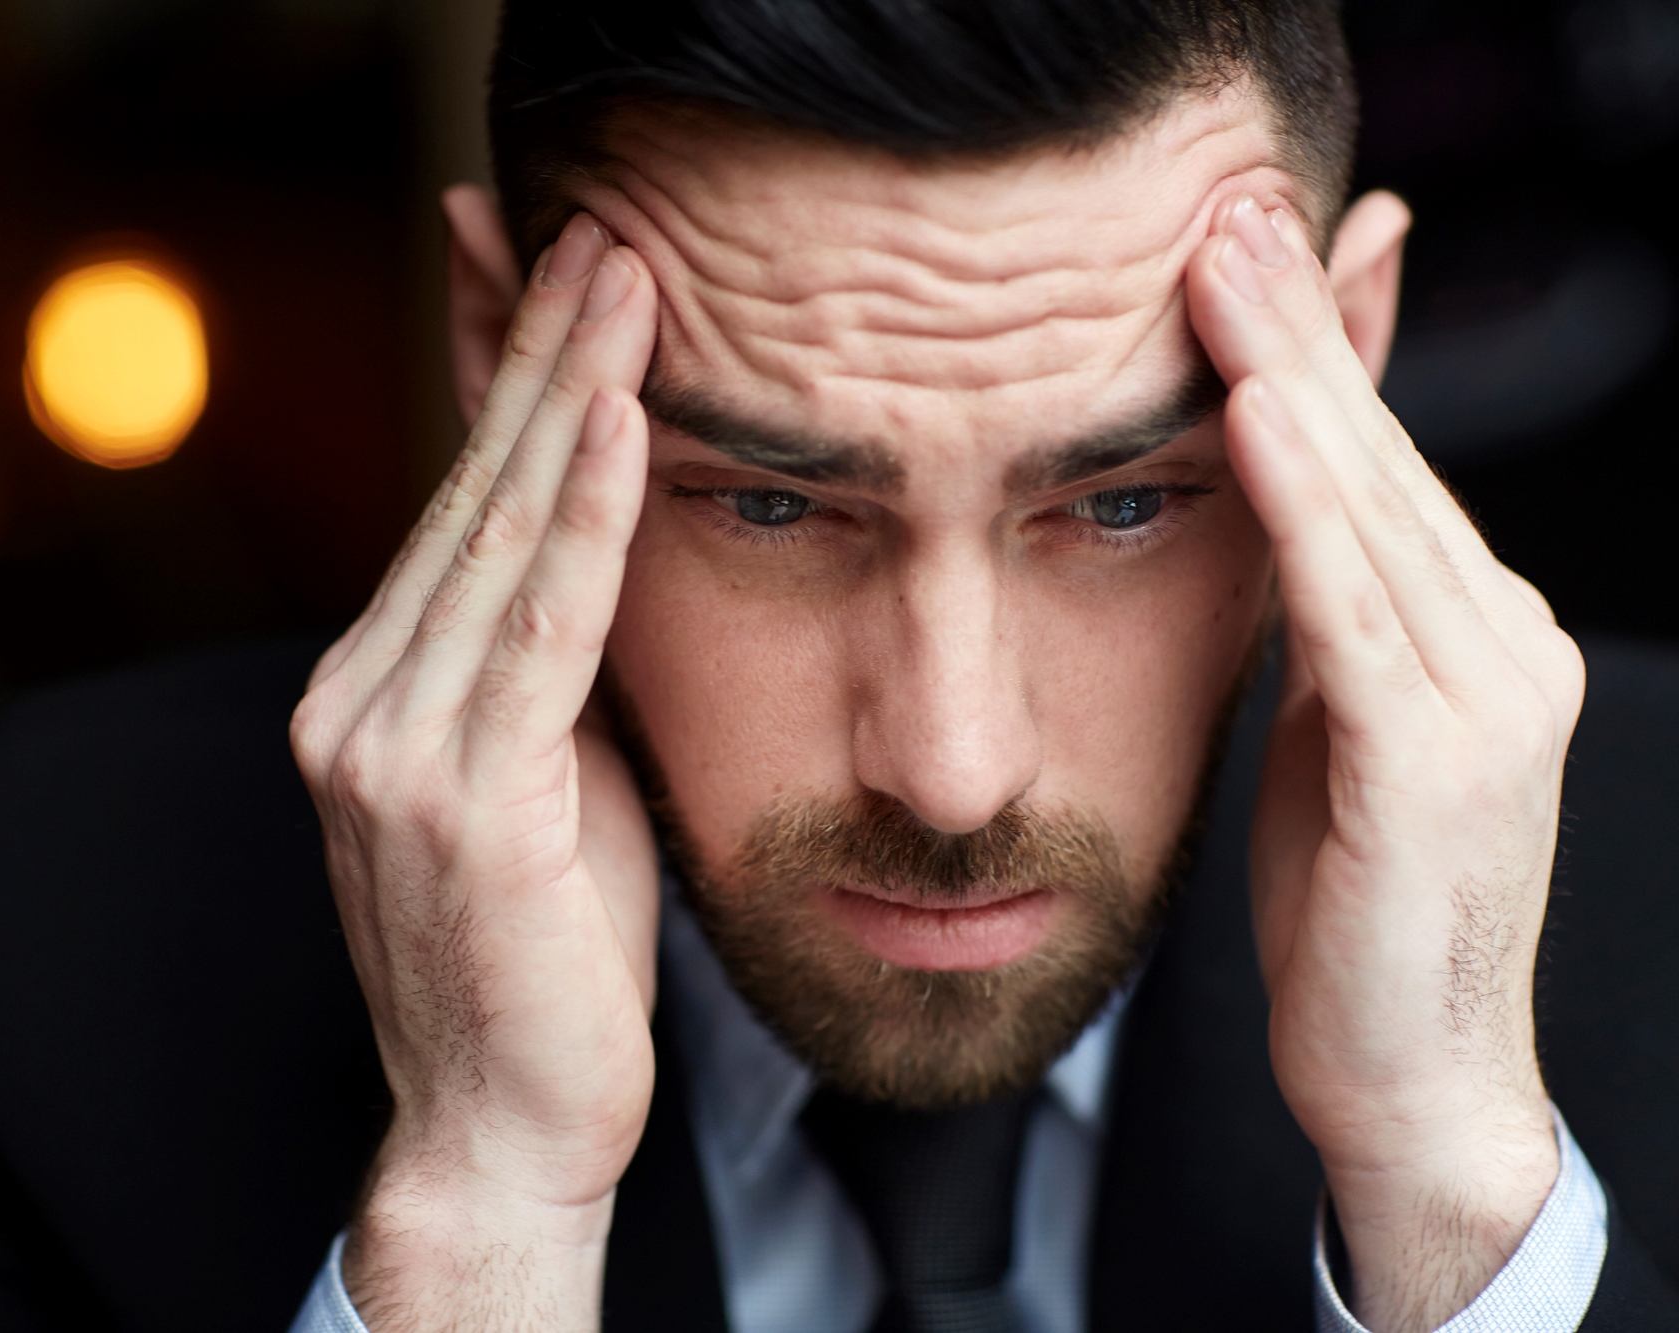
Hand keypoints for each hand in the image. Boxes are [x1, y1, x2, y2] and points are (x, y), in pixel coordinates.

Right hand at [290, 213, 661, 1331]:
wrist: (500, 1124)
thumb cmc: (541, 952)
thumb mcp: (545, 774)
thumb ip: (545, 661)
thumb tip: (599, 545)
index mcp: (375, 688)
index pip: (454, 506)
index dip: (505, 384)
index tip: (556, 280)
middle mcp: (359, 698)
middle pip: (467, 494)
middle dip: (539, 353)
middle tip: (602, 233)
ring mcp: (390, 745)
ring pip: (497, 537)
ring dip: (570, 396)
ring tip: (622, 279)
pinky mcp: (457, 795)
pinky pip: (537, 628)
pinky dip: (586, 517)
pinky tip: (624, 421)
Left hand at [1189, 196, 1584, 1332]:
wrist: (1404, 1072)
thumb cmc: (1353, 903)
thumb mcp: (1327, 723)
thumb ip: (1318, 607)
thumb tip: (1269, 496)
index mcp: (1474, 631)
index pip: (1380, 463)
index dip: (1310, 348)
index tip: (1238, 249)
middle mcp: (1506, 642)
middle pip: (1382, 457)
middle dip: (1299, 328)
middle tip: (1226, 211)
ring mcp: (1489, 700)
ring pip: (1374, 510)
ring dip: (1291, 379)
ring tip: (1223, 271)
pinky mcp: (1436, 766)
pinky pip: (1356, 613)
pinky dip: (1305, 510)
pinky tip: (1254, 420)